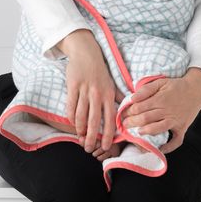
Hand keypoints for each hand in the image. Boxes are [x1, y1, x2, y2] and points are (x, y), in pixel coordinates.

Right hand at [63, 32, 118, 152]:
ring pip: (81, 115)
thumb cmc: (100, 70)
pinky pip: (71, 106)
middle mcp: (97, 93)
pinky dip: (70, 117)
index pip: (110, 118)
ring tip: (80, 138)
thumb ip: (120, 97)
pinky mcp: (73, 86)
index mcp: (109, 94)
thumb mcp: (112, 83)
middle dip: (92, 137)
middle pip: (94, 120)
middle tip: (88, 148)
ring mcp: (84, 90)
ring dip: (80, 130)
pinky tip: (72, 124)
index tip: (105, 146)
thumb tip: (129, 108)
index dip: (108, 134)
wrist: (86, 53)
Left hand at [121, 69, 200, 153]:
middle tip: (124, 125)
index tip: (122, 113)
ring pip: (157, 129)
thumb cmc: (176, 85)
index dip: (129, 111)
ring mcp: (175, 120)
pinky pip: (176, 141)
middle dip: (132, 122)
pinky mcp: (182, 128)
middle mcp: (167, 111)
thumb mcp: (161, 82)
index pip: (140, 107)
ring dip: (145, 132)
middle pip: (145, 119)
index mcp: (160, 99)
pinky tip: (160, 149)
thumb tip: (132, 98)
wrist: (196, 89)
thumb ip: (146, 89)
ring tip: (137, 133)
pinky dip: (169, 147)